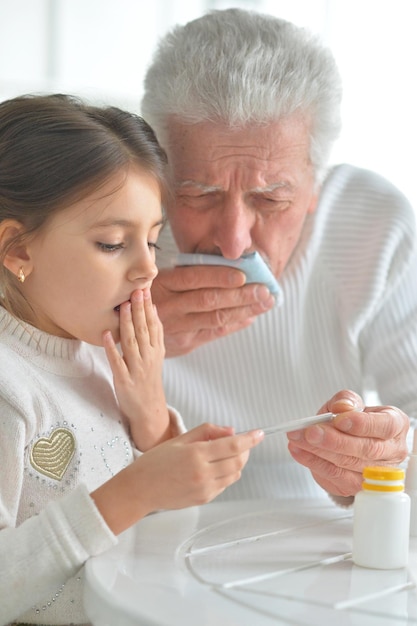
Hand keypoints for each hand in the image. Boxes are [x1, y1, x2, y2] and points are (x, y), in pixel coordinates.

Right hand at [91, 423, 264, 533]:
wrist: (140, 489)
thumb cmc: (155, 462)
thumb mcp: (180, 439)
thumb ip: (207, 432)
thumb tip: (231, 431)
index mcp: (196, 455)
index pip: (232, 445)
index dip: (249, 439)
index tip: (259, 433)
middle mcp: (203, 473)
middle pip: (238, 461)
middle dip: (245, 450)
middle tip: (241, 442)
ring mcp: (205, 489)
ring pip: (234, 475)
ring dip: (237, 462)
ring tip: (226, 454)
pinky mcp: (204, 499)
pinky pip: (225, 485)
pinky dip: (227, 474)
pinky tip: (215, 467)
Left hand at [103, 287, 169, 450]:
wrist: (149, 409)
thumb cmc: (148, 379)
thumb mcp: (156, 355)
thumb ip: (153, 334)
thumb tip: (151, 309)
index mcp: (156, 351)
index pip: (153, 325)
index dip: (148, 307)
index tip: (145, 290)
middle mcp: (148, 358)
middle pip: (143, 330)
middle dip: (139, 310)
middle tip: (136, 290)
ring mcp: (136, 369)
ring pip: (132, 343)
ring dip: (127, 324)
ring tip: (123, 306)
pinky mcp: (124, 381)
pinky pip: (117, 362)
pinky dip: (112, 348)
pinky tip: (106, 335)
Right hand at [151, 265, 274, 355]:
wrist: (126, 329)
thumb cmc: (149, 296)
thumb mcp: (159, 278)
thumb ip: (186, 273)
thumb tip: (224, 265)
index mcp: (163, 284)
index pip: (194, 278)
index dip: (219, 276)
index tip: (243, 274)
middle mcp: (169, 306)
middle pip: (209, 300)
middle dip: (240, 295)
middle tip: (265, 290)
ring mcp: (176, 328)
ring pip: (214, 319)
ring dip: (243, 311)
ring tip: (264, 303)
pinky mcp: (183, 344)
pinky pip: (212, 334)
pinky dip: (233, 325)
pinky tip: (249, 317)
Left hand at [287, 390, 409, 497]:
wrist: (347, 439)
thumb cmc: (352, 419)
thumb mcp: (349, 403)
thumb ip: (346, 400)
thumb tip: (342, 407)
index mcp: (395, 425)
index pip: (385, 426)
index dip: (362, 424)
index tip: (339, 419)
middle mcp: (391, 451)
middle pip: (366, 449)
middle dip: (334, 440)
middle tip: (311, 431)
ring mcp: (376, 473)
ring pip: (348, 465)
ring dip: (318, 451)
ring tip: (298, 438)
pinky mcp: (356, 486)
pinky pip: (334, 476)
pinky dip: (313, 462)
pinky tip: (299, 451)